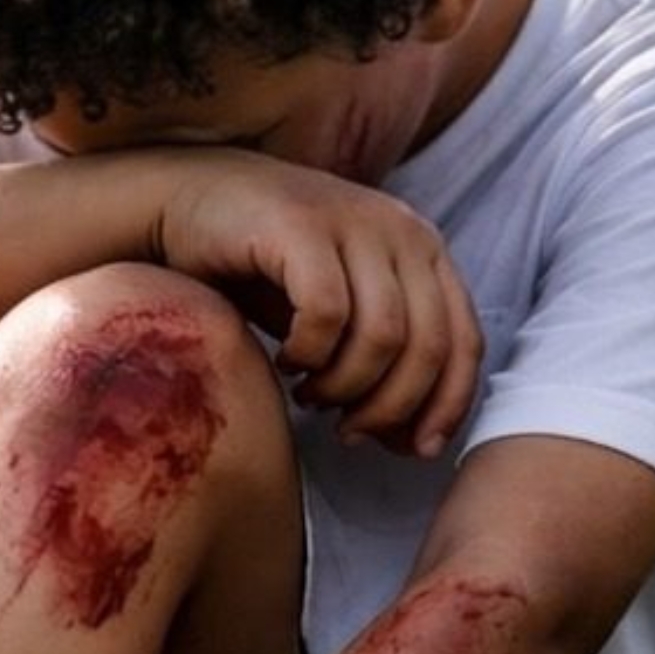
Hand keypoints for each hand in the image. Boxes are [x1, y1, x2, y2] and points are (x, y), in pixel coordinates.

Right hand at [151, 150, 482, 456]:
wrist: (190, 202)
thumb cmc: (264, 270)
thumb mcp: (338, 324)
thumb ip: (379, 372)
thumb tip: (412, 445)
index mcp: (422, 250)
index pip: (463, 340)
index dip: (446, 405)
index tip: (413, 450)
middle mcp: (400, 229)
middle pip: (427, 347)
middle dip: (388, 407)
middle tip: (346, 430)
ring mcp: (353, 221)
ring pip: (383, 336)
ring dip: (344, 385)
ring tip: (310, 394)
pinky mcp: (302, 227)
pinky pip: (327, 314)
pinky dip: (309, 354)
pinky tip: (285, 361)